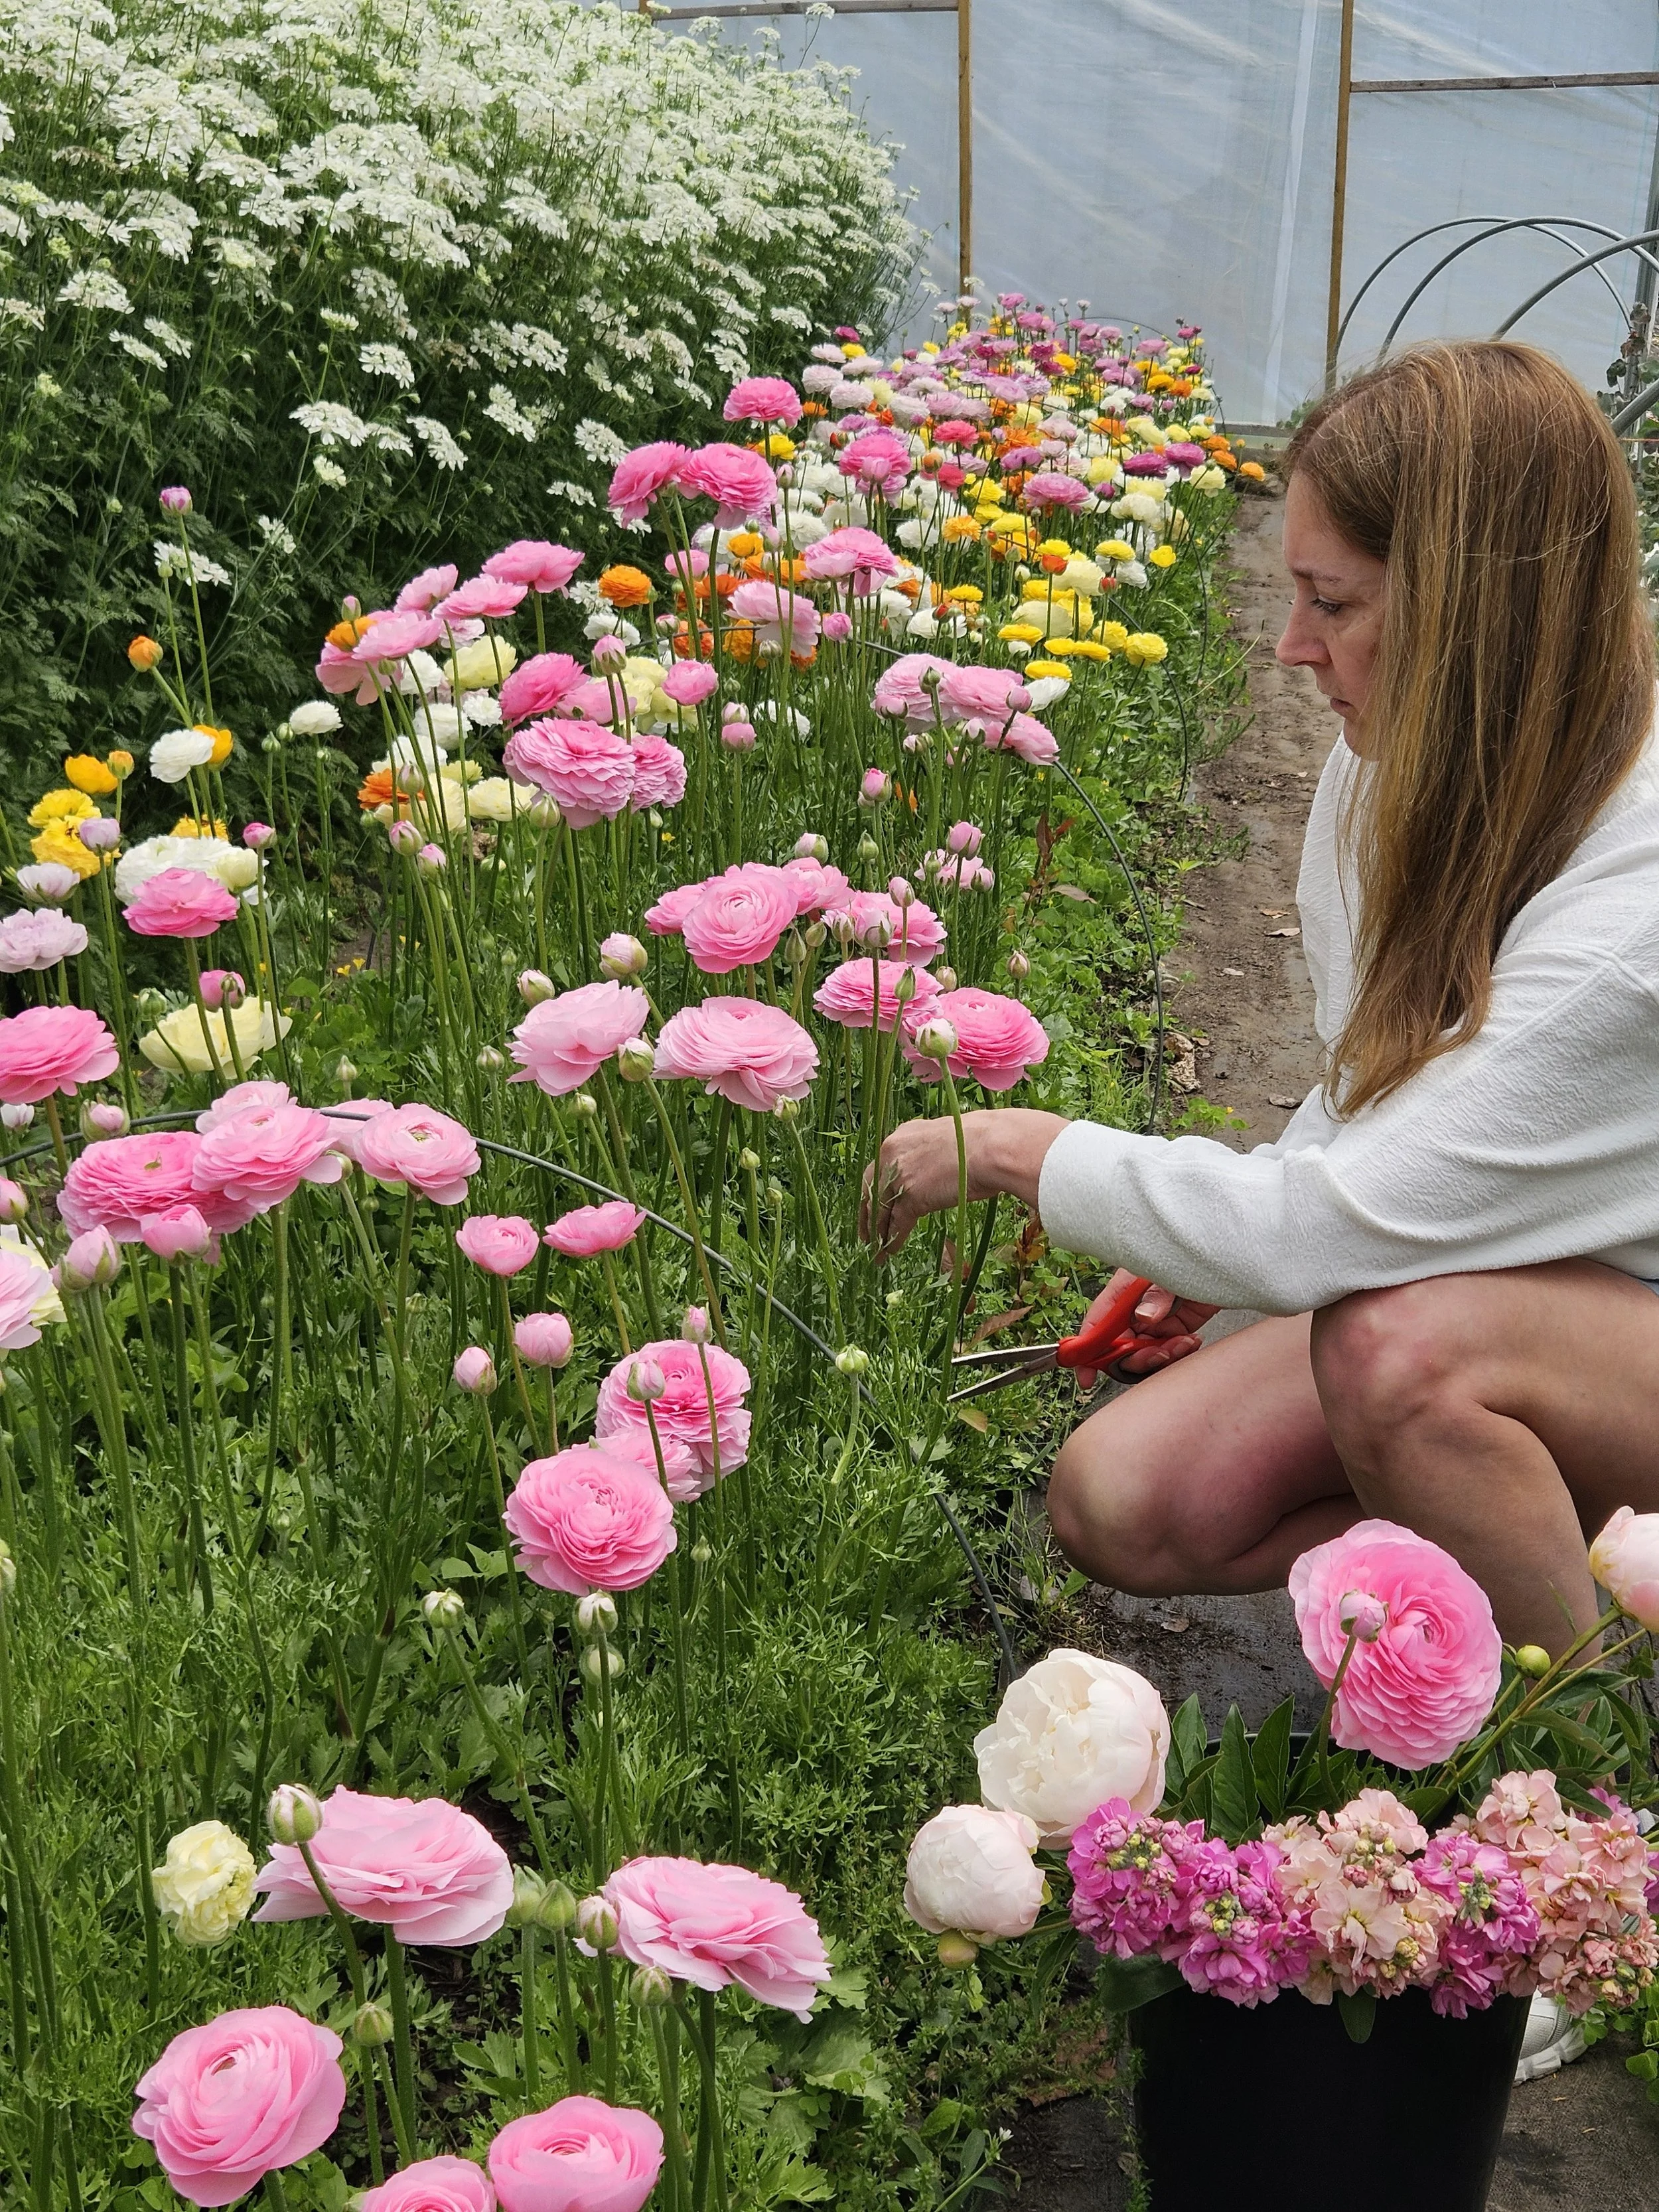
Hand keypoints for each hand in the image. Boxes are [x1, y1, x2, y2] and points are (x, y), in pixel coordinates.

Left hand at [859, 1109, 1069, 1260]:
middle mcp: (893, 1153)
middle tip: (867, 1232)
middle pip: (872, 1188)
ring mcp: (899, 1175)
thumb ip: (932, 1155)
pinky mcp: (911, 1196)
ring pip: (881, 1208)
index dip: (877, 1189)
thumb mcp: (947, 1141)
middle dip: (868, 1213)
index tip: (875, 1203)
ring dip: (878, 1231)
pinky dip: (893, 1239)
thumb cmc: (984, 1141)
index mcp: (902, 1136)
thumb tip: (936, 1170)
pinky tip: (890, 1251)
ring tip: (875, 1249)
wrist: (992, 1147)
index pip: (881, 1167)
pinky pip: (897, 1223)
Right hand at [1074, 1270, 1219, 1386]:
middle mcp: (1134, 1310)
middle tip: (1158, 1354)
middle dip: (1136, 1358)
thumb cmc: (1191, 1258)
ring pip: (1144, 1355)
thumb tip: (1143, 1318)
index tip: (1086, 1375)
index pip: (1097, 1324)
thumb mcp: (1171, 1271)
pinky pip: (1167, 1354)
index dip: (1086, 1351)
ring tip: (1182, 1342)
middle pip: (1119, 1347)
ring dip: (1162, 1356)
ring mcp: (1154, 1322)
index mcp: (1123, 1292)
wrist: (1226, 1264)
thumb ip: (1157, 1295)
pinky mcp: (1175, 1331)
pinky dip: (1179, 1354)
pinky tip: (1192, 1340)